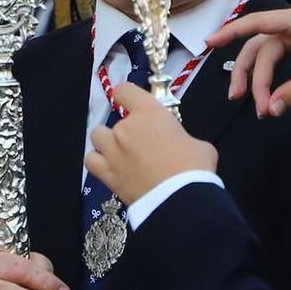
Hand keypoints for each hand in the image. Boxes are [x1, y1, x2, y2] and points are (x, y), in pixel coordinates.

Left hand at [85, 84, 217, 204]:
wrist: (180, 199)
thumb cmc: (194, 166)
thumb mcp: (199, 145)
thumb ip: (183, 139)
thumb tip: (181, 145)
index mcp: (149, 112)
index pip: (125, 90)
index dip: (126, 95)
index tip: (131, 103)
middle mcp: (125, 127)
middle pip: (114, 119)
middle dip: (126, 129)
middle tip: (140, 143)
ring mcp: (112, 150)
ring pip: (97, 136)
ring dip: (107, 142)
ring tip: (119, 153)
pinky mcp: (106, 174)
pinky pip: (91, 160)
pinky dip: (98, 161)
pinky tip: (110, 168)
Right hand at [207, 5, 290, 117]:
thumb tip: (269, 110)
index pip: (257, 24)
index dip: (231, 32)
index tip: (209, 43)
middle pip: (259, 47)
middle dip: (248, 74)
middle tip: (240, 100)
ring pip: (266, 54)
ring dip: (257, 77)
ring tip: (252, 103)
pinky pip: (277, 57)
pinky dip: (270, 74)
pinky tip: (265, 92)